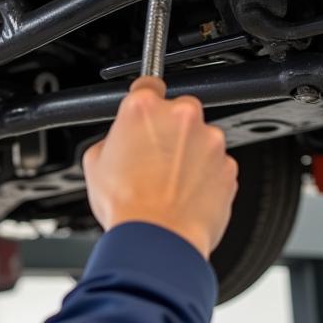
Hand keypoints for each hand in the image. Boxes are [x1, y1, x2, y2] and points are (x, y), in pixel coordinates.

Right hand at [82, 77, 238, 257]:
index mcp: (143, 108)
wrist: (157, 239)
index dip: (144, 99)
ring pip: (201, 138)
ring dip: (188, 153)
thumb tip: (119, 142)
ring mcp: (210, 141)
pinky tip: (184, 193)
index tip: (144, 109)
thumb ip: (112, 140)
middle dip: (169, 128)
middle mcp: (182, 116)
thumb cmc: (126, 205)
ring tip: (168, 182)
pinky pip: (216, 164)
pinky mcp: (228, 167)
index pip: (148, 83)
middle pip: (180, 109)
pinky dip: (204, 175)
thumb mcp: (95, 163)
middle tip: (153, 156)